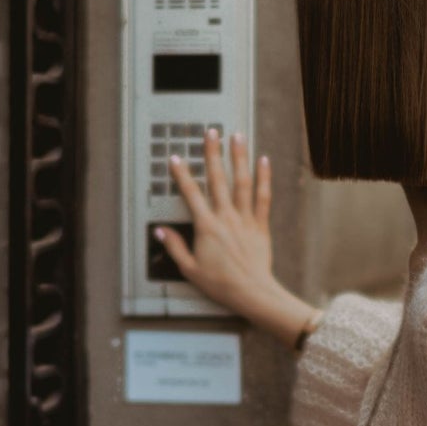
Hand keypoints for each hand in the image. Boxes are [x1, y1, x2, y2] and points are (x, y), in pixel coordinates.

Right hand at [154, 129, 317, 346]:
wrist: (252, 292)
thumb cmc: (222, 284)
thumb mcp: (190, 269)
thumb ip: (175, 247)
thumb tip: (162, 232)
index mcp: (206, 227)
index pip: (191, 194)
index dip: (181, 174)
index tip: (176, 158)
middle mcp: (226, 217)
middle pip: (218, 179)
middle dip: (212, 153)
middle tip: (210, 133)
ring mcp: (245, 219)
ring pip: (242, 182)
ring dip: (239, 157)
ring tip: (237, 137)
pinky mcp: (260, 224)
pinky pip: (263, 196)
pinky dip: (264, 177)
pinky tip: (264, 161)